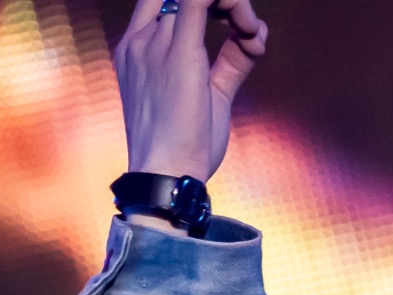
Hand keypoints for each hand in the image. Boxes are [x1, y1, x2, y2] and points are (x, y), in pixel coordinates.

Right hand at [115, 0, 267, 185]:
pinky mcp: (178, 53)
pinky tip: (251, 29)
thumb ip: (230, 63)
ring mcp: (154, 44)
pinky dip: (234, 3)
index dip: (204, 2)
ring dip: (237, 7)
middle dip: (223, 3)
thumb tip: (255, 36)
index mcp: (137, 49)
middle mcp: (140, 39)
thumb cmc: (188, 149)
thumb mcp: (211, 97)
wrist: (168, 179)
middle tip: (246, 29)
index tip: (231, 26)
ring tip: (252, 41)